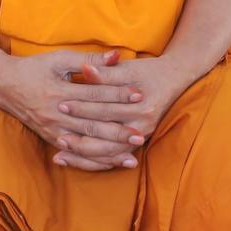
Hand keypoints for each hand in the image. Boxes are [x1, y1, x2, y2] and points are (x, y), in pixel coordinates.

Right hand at [0, 49, 145, 170]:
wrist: (3, 84)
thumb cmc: (34, 68)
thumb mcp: (59, 59)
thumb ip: (89, 59)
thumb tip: (117, 55)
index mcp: (60, 92)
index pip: (94, 95)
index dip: (117, 94)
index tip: (139, 94)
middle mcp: (56, 115)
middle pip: (92, 125)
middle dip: (118, 131)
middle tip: (141, 134)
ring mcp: (53, 130)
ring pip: (85, 144)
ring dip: (109, 152)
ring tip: (131, 156)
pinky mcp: (51, 138)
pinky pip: (75, 155)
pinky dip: (93, 161)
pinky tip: (111, 163)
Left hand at [56, 55, 195, 163]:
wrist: (174, 78)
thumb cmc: (146, 71)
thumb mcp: (126, 69)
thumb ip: (105, 72)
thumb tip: (85, 70)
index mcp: (139, 105)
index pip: (105, 109)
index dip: (82, 107)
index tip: (61, 105)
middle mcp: (142, 124)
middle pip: (106, 136)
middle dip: (80, 138)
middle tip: (56, 139)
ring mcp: (142, 135)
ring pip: (109, 152)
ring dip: (84, 156)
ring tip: (60, 156)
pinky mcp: (139, 141)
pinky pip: (114, 156)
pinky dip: (94, 161)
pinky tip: (74, 161)